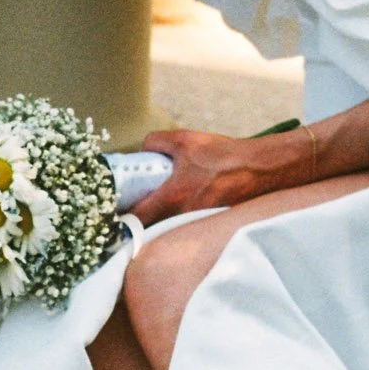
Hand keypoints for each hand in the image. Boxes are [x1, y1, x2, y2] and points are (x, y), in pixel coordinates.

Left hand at [132, 127, 299, 223]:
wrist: (259, 170)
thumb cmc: (223, 155)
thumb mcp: (185, 139)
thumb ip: (156, 142)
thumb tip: (143, 150)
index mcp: (173, 198)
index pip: (136, 219)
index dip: (118, 219)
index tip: (109, 215)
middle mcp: (182, 217)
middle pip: (147, 229)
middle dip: (135, 222)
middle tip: (126, 210)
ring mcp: (195, 225)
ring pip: (164, 230)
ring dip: (155, 222)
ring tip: (150, 207)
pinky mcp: (205, 225)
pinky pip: (181, 228)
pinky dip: (173, 221)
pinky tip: (174, 208)